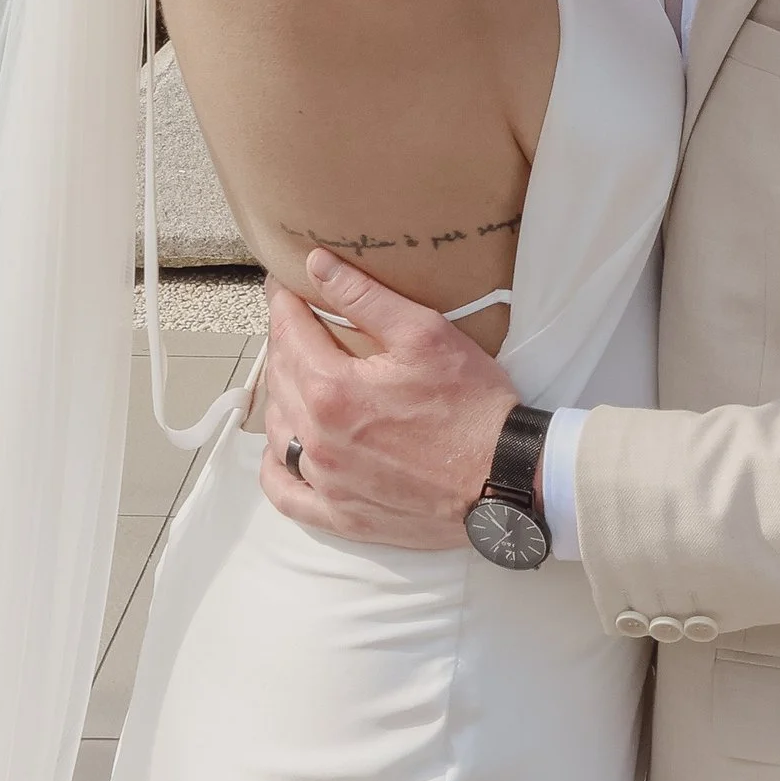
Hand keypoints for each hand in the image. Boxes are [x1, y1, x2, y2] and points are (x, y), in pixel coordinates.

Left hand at [258, 265, 513, 547]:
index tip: (283, 286)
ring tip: (297, 374)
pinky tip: (283, 449)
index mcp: (332, 390)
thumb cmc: (471, 405)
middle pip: (280, 379)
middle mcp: (318, 439)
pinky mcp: (342, 516)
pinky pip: (287, 494)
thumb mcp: (425, 334)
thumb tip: (318, 265)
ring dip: (281, 396)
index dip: (283, 303)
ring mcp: (327, 483)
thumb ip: (365, 297)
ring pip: (279, 432)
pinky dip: (275, 469)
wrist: (503, 478)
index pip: (288, 334)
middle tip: (295, 321)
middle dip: (283, 343)